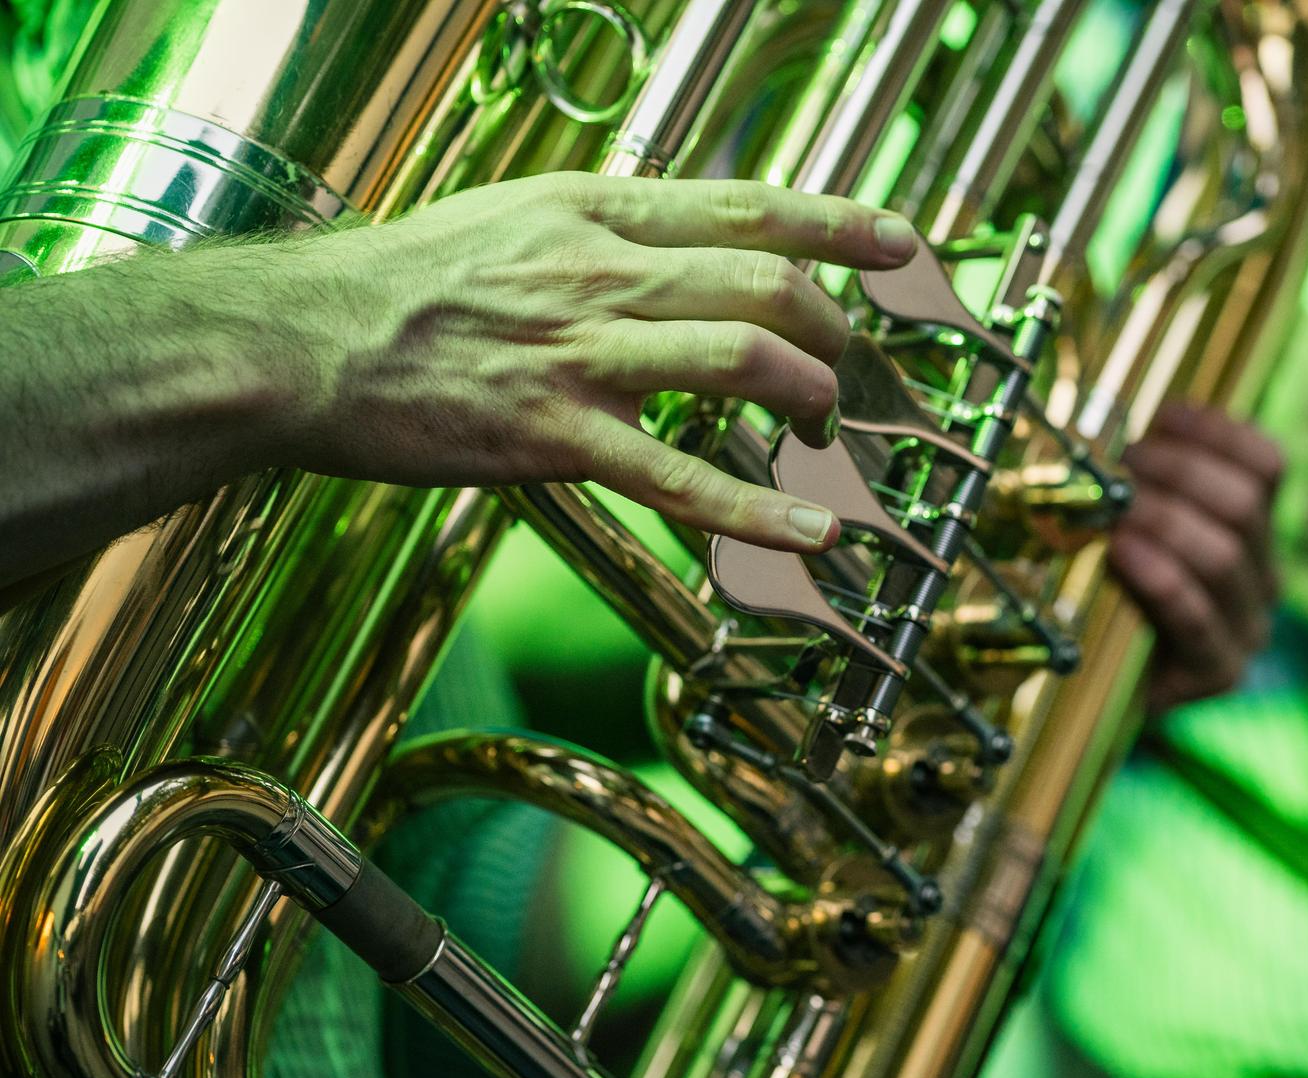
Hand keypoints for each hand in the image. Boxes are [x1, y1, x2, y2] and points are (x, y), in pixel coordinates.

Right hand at [260, 173, 918, 549]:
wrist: (298, 341)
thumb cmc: (402, 285)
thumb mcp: (513, 220)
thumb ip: (604, 234)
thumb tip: (682, 246)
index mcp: (595, 211)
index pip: (746, 205)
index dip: (839, 223)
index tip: (903, 243)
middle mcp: (600, 271)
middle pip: (767, 284)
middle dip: (835, 333)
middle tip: (846, 377)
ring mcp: (579, 354)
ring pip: (741, 359)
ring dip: (811, 399)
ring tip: (824, 435)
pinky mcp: (552, 438)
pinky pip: (676, 475)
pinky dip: (756, 511)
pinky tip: (812, 536)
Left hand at [1109, 401, 1283, 712]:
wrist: (1101, 696)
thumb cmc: (1113, 596)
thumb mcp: (1133, 529)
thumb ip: (1141, 483)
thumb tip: (1109, 427)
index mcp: (1254, 530)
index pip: (1266, 464)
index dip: (1216, 432)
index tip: (1161, 416)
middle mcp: (1263, 577)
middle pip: (1243, 503)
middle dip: (1177, 473)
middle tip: (1120, 466)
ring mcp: (1247, 629)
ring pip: (1223, 554)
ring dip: (1161, 520)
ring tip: (1112, 509)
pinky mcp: (1218, 672)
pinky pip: (1196, 616)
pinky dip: (1158, 576)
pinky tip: (1121, 552)